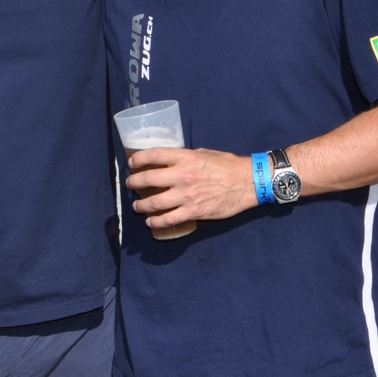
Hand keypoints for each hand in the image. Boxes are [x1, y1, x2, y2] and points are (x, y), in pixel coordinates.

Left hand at [124, 147, 259, 230]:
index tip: (132, 164)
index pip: (153, 155)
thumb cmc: (227, 165)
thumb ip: (184, 158)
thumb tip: (169, 161)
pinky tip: (150, 221)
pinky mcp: (194, 212)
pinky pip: (168, 219)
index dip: (137, 159)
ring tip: (136, 205)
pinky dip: (155, 222)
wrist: (247, 182)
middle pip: (147, 179)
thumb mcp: (203, 154)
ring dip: (140, 205)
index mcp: (185, 158)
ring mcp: (187, 195)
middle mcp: (182, 176)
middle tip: (130, 184)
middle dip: (133, 182)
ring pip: (153, 203)